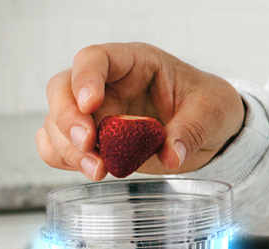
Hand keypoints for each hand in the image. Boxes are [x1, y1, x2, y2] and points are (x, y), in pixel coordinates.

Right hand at [36, 42, 244, 180]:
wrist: (212, 130)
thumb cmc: (209, 106)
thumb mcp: (212, 112)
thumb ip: (191, 130)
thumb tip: (171, 155)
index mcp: (135, 62)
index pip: (95, 58)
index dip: (86, 78)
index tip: (91, 105)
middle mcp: (107, 84)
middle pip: (62, 89)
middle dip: (68, 118)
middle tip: (89, 144)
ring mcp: (97, 113)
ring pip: (56, 121)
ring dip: (69, 148)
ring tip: (99, 170)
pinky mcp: (96, 141)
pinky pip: (60, 146)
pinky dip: (65, 159)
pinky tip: (90, 170)